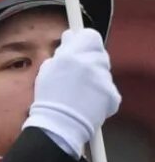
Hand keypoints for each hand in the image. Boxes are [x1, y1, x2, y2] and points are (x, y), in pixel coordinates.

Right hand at [25, 27, 118, 160]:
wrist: (58, 125)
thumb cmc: (48, 99)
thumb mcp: (47, 70)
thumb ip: (62, 51)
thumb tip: (70, 38)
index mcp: (72, 56)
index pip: (90, 36)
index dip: (84, 41)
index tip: (79, 46)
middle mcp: (91, 64)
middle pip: (98, 53)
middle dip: (89, 60)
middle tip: (76, 74)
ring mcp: (104, 80)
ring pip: (103, 72)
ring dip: (94, 77)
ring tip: (79, 92)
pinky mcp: (112, 94)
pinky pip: (108, 88)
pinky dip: (100, 93)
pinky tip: (87, 101)